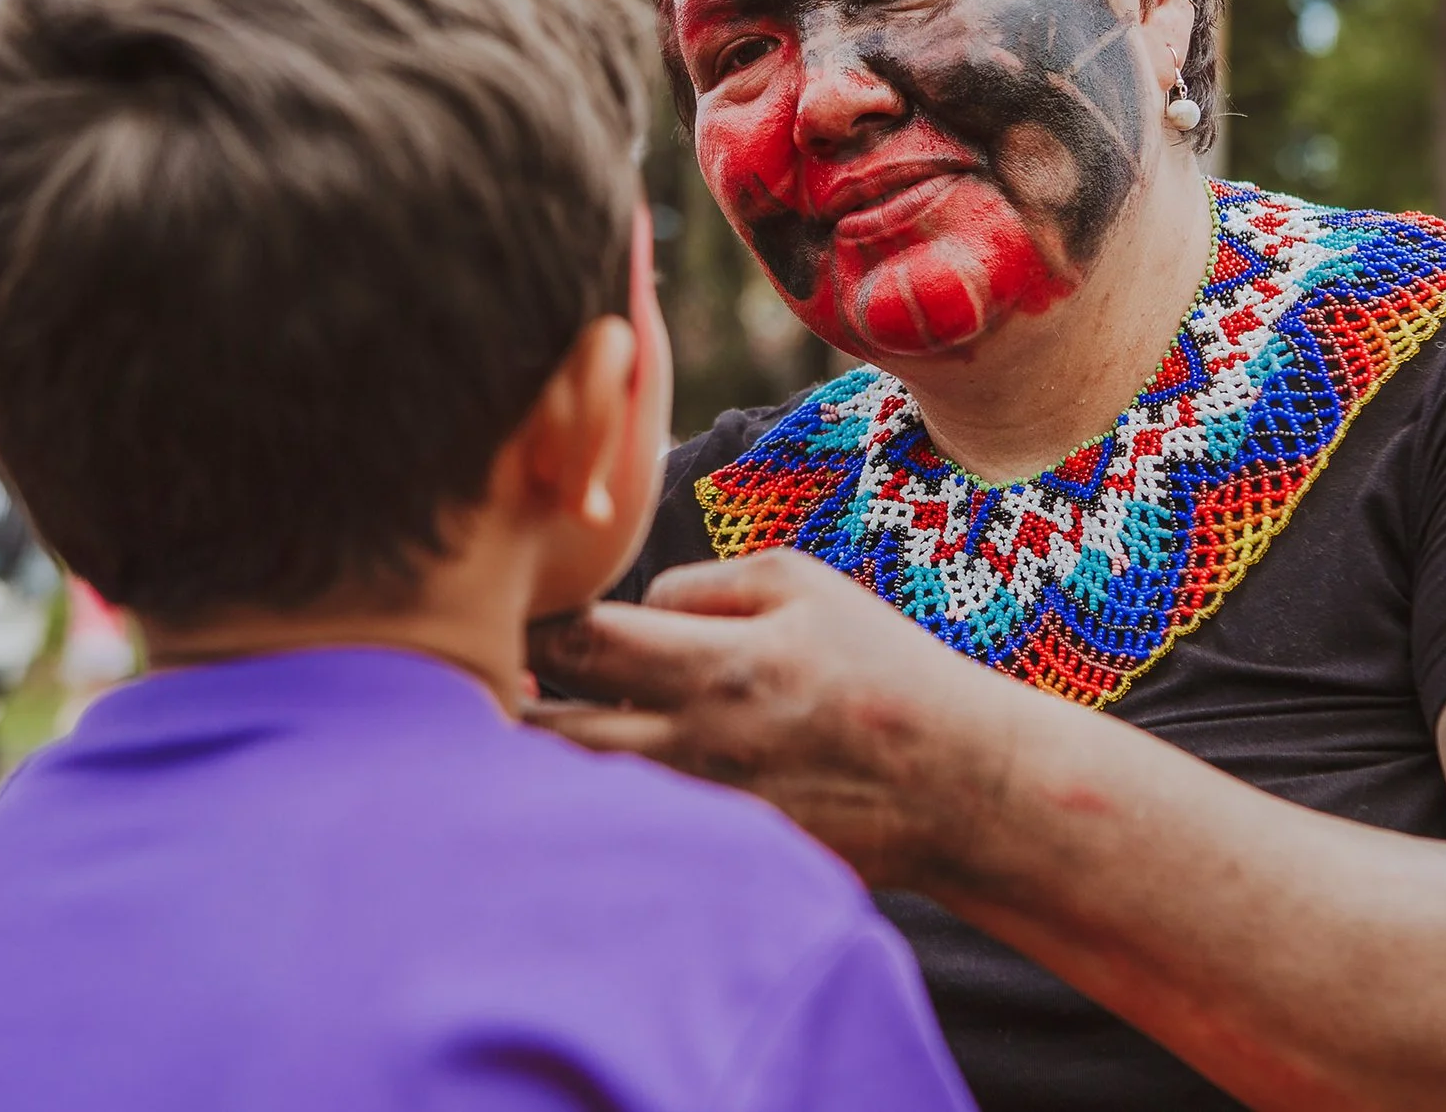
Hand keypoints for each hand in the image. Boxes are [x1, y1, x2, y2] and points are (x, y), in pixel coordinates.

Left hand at [528, 548, 1021, 885]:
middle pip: (553, 732)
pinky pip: (627, 836)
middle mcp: (704, 746)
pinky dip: (593, 813)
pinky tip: (577, 792)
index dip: (531, 623)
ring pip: (579, 794)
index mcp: (724, 665)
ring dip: (539, 764)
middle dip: (507, 701)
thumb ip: (699, 587)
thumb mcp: (802, 585)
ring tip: (519, 731)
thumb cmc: (878, 666)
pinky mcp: (718, 860)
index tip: (513, 612)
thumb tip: (626, 610)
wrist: (958, 785)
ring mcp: (706, 813)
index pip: (582, 641)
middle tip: (487, 677)